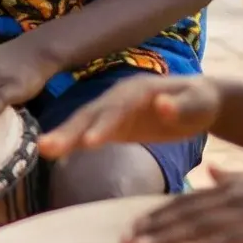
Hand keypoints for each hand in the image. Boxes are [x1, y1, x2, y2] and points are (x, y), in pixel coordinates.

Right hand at [36, 72, 221, 159]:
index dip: (103, 125)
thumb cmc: (201, 101)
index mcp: (138, 90)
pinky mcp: (113, 126)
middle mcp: (119, 97)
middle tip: (45, 147)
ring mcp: (113, 110)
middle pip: (91, 114)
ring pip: (84, 123)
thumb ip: (180, 106)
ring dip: (64, 136)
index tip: (88, 142)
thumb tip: (160, 105)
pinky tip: (53, 153)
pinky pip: (89, 133)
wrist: (198, 100)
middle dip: (69, 131)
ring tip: (42, 150)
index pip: (117, 109)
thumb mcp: (198, 103)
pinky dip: (71, 142)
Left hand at [123, 165, 242, 242]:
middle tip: (121, 241)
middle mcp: (231, 199)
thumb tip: (210, 170)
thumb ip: (232, 177)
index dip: (156, 213)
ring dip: (167, 239)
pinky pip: (232, 241)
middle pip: (183, 215)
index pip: (184, 202)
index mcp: (228, 188)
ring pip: (198, 228)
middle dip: (151, 228)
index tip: (130, 225)